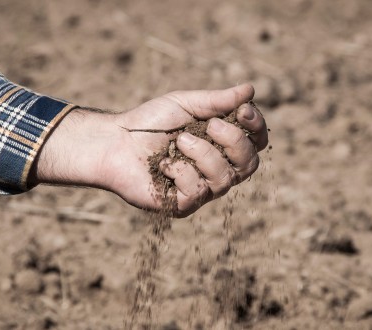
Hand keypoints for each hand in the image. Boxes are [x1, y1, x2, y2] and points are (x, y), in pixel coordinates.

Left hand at [31, 84, 267, 216]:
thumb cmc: (150, 122)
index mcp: (221, 145)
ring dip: (203, 154)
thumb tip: (249, 89)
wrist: (114, 142)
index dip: (257, 127)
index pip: (255, 142)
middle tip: (210, 124)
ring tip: (179, 140)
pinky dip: (180, 171)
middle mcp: (216, 169)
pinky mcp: (182, 204)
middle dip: (234, 141)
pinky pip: (197, 192)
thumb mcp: (186, 104)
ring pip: (225, 179)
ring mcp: (201, 190)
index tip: (243, 110)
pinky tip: (162, 164)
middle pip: (250, 163)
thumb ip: (217, 100)